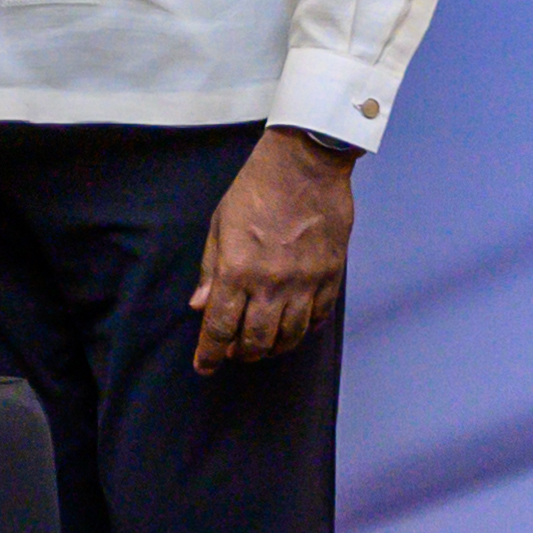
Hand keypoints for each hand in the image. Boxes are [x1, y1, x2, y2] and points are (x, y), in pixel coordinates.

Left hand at [189, 126, 356, 372]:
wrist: (305, 166)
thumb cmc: (256, 189)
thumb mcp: (220, 225)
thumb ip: (211, 270)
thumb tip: (201, 305)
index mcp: (238, 270)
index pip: (221, 326)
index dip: (210, 353)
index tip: (205, 366)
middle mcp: (272, 284)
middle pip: (256, 340)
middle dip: (241, 354)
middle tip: (234, 353)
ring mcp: (306, 283)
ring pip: (290, 336)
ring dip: (273, 348)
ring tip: (262, 346)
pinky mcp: (331, 277)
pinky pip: (318, 318)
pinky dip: (304, 330)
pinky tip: (294, 329)